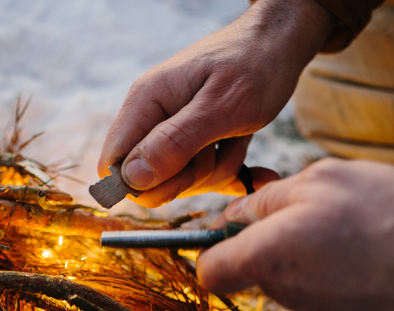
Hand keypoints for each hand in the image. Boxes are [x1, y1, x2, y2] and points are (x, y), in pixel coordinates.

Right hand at [98, 0, 335, 206]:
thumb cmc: (255, 65)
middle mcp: (152, 117)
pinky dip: (228, 170)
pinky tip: (250, 157)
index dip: (142, 185)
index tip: (182, 176)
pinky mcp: (195, 139)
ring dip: (215, 170)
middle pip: (148, 179)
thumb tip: (132, 178)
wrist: (281, 42)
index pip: (113, 165)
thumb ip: (176, 142)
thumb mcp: (222, 107)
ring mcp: (173, 129)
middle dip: (188, 178)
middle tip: (218, 148)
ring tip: (238, 137)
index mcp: (146, 102)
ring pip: (179, 179)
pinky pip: (202, 174)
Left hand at [197, 159, 393, 310]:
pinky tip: (368, 245)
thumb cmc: (387, 217)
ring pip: (291, 271)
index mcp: (265, 258)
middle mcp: (285, 292)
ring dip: (306, 245)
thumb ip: (267, 198)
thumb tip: (237, 212)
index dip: (211, 244)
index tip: (231, 222)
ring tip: (349, 223)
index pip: (210, 270)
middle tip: (312, 205)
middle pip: (254, 263)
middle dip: (270, 233)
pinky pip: (323, 284)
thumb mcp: (321, 180)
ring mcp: (317, 310)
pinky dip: (334, 263)